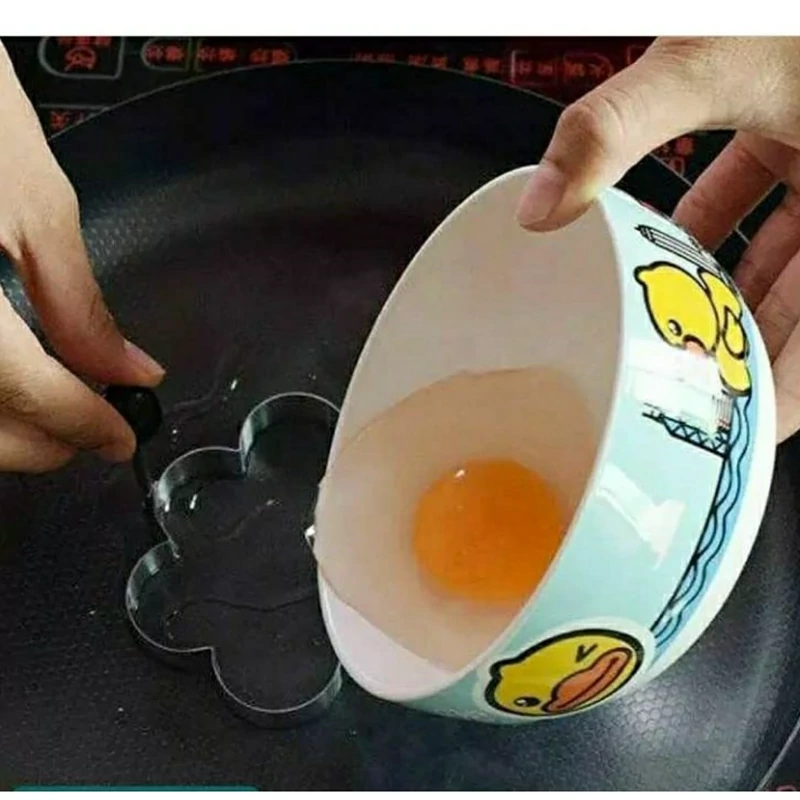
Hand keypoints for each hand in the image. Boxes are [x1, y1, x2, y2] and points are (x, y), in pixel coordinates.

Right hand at [0, 43, 163, 471]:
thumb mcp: (31, 199)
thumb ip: (79, 302)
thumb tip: (127, 368)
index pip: (25, 391)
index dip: (83, 424)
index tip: (119, 437)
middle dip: (43, 442)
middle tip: (92, 430)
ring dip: (5, 434)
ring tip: (52, 414)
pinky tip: (4, 391)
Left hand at [516, 37, 799, 442]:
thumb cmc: (791, 8)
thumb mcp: (716, 60)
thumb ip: (618, 128)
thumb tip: (537, 207)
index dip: (794, 388)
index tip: (745, 429)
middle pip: (799, 300)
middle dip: (747, 345)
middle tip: (688, 385)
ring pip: (781, 251)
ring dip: (727, 287)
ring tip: (672, 328)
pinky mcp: (796, 125)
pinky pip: (764, 196)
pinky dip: (721, 223)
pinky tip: (674, 241)